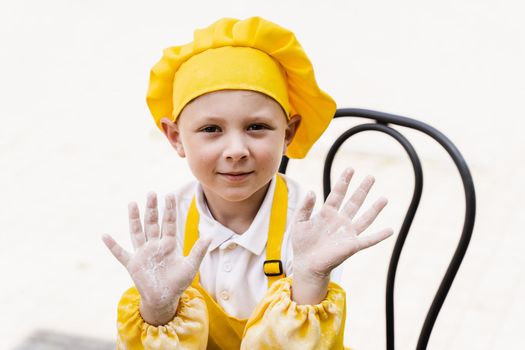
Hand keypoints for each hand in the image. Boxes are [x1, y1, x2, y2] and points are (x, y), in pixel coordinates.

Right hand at [102, 192, 210, 324]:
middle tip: (152, 193)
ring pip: (137, 232)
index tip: (169, 194)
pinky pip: (121, 253)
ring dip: (134, 218)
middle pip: (152, 223)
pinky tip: (105, 236)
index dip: (169, 209)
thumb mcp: (190, 266)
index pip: (169, 223)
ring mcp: (142, 253)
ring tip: (132, 203)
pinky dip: (112, 246)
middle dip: (152, 208)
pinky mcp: (133, 264)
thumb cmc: (178, 283)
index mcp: (168, 244)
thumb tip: (210, 236)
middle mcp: (154, 245)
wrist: (164, 299)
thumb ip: (198, 251)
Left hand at [291, 168, 392, 303]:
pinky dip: (379, 236)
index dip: (344, 182)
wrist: (306, 263)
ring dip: (375, 209)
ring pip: (365, 218)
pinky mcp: (352, 246)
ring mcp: (347, 233)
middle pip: (354, 202)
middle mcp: (340, 221)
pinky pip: (368, 240)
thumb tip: (311, 191)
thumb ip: (305, 207)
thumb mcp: (299, 222)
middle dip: (362, 189)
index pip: (337, 194)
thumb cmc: (302, 243)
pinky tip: (390, 230)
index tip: (350, 169)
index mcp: (327, 213)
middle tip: (371, 177)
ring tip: (384, 198)